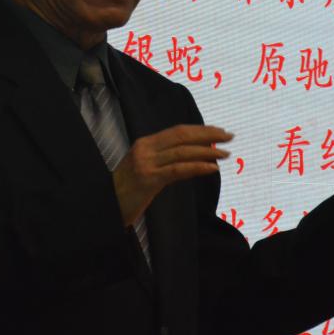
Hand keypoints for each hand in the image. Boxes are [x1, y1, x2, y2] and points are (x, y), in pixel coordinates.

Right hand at [112, 125, 232, 225]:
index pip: (178, 131)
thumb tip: (192, 154)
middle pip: (182, 136)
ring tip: (224, 154)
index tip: (218, 132)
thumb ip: (163, 158)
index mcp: (145, 143)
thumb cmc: (126, 189)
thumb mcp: (144, 167)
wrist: (105, 204)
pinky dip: (197, 167)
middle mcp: (145, 148)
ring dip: (207, 152)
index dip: (200, 130)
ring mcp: (146, 163)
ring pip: (182, 152)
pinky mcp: (148, 179)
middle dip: (208, 135)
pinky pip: (178, 170)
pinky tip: (212, 168)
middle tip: (228, 137)